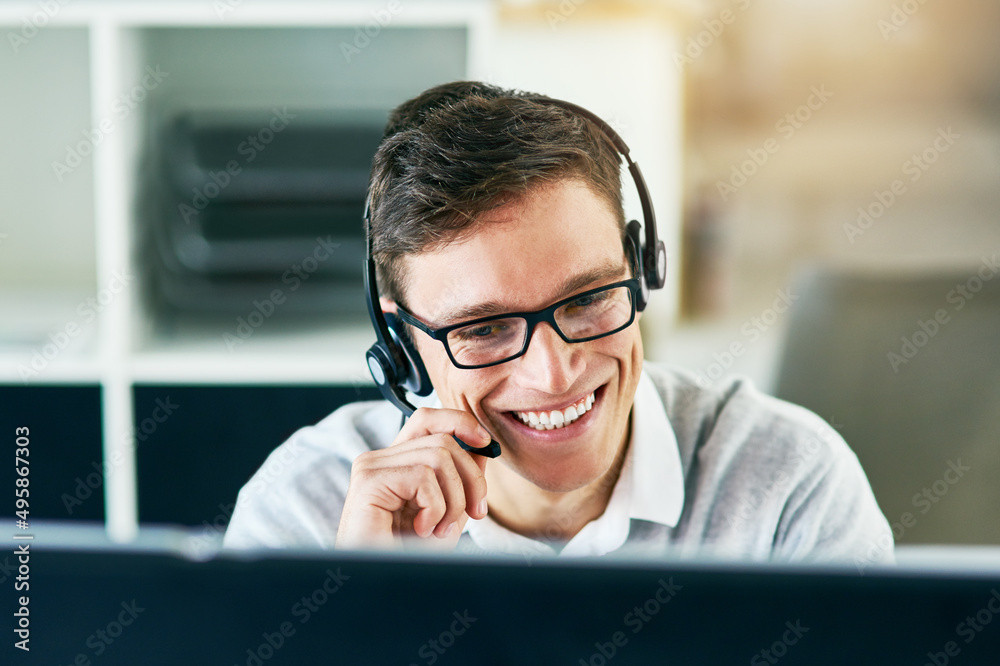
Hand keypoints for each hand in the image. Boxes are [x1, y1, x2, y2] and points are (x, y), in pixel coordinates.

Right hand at [335, 407, 490, 549]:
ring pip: (438, 457)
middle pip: (443, 440)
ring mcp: (371, 467)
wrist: (385, 587)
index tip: (485, 443)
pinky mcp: (369, 482)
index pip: (428, 419)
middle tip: (474, 513)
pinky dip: (434, 508)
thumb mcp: (449, 512)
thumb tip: (483, 448)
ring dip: (453, 499)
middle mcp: (380, 459)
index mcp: (397, 462)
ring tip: (439, 528)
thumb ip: (463, 479)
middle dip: (472, 478)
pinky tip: (421, 529)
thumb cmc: (410, 555)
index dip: (460, 422)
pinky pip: (422, 477)